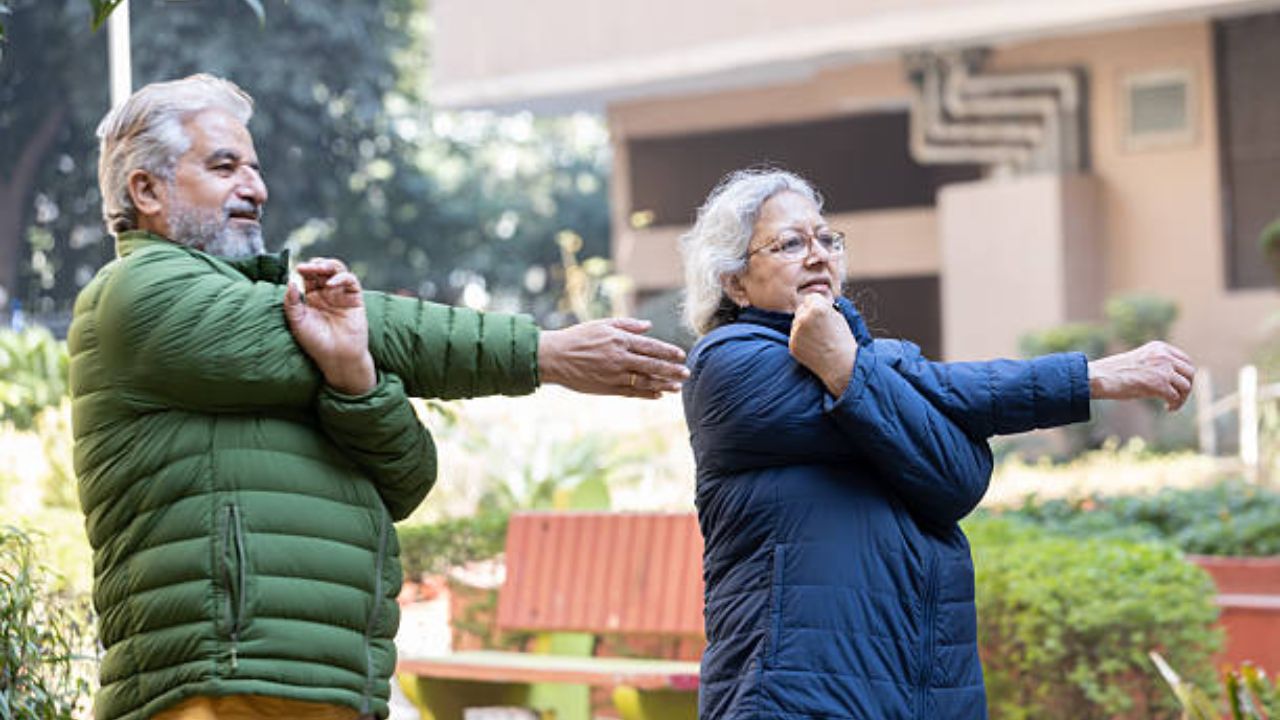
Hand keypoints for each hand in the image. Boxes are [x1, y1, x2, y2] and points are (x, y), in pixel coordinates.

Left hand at [284, 257, 375, 394]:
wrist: (338, 357)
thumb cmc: (316, 342)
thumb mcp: (297, 322)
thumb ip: (292, 302)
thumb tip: (290, 282)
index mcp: (311, 297)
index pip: (307, 277)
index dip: (303, 271)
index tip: (297, 270)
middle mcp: (326, 293)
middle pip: (321, 270)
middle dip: (314, 265)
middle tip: (306, 267)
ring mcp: (341, 294)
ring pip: (336, 270)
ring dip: (328, 266)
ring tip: (319, 268)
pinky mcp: (355, 297)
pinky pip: (350, 280)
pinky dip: (341, 278)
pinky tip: (331, 284)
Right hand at [538, 318, 688, 398]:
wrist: (555, 357)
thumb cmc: (578, 337)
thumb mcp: (602, 324)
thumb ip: (627, 325)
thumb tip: (649, 326)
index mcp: (620, 340)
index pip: (651, 346)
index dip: (668, 352)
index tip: (681, 355)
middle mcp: (620, 358)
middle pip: (652, 365)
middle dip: (672, 370)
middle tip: (687, 374)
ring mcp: (614, 375)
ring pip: (645, 381)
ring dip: (663, 384)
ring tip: (677, 387)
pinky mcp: (607, 388)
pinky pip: (632, 392)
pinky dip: (647, 393)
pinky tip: (658, 395)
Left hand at [789, 294, 856, 396]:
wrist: (840, 364)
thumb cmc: (842, 340)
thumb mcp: (838, 316)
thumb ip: (824, 306)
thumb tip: (814, 300)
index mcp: (817, 307)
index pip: (811, 297)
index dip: (818, 305)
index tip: (823, 314)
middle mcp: (804, 317)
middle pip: (801, 309)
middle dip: (808, 315)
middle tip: (820, 327)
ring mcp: (796, 332)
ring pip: (796, 322)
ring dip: (803, 327)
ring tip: (818, 338)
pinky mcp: (792, 344)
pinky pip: (794, 336)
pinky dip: (801, 340)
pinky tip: (813, 346)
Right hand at [1087, 341, 1194, 410]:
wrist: (1100, 377)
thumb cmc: (1114, 372)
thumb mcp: (1140, 361)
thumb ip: (1156, 364)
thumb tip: (1171, 380)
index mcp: (1159, 347)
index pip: (1185, 360)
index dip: (1186, 375)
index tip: (1180, 385)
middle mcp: (1164, 356)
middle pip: (1190, 372)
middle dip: (1187, 387)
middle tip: (1178, 397)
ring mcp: (1163, 369)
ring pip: (1186, 386)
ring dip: (1182, 398)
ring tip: (1172, 405)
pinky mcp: (1159, 384)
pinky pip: (1176, 397)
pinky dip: (1174, 405)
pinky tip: (1168, 408)